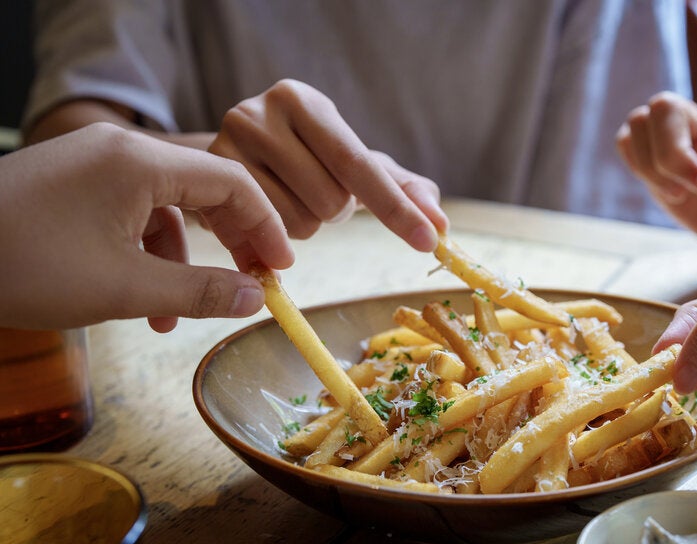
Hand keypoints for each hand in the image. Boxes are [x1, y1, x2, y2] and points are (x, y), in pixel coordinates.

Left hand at [0, 123, 294, 331]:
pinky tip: (143, 301)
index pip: (231, 182)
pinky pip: (130, 216)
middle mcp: (119, 153)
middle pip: (203, 190)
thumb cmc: (23, 266)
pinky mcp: (73, 186)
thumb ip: (201, 291)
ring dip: (183, 262)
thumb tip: (256, 300)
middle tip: (253, 286)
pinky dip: (146, 256)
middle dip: (231, 243)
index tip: (282, 268)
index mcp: (139, 162)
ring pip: (165, 210)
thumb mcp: (123, 288)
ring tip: (179, 314)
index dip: (266, 227)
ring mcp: (93, 167)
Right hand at [208, 79, 447, 250]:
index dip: (397, 208)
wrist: (229, 158)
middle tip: (315, 193)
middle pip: (330, 202)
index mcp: (304, 101)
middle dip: (335, 212)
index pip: (359, 164)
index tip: (429, 240)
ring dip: (306, 227)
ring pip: (298, 226)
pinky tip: (265, 216)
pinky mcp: (208, 185)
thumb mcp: (353, 165)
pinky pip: (264, 238)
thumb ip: (401, 188)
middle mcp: (261, 114)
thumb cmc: (306, 159)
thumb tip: (441, 223)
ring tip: (288, 200)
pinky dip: (276, 240)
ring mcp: (227, 147)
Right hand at [616, 92, 696, 264]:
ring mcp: (682, 134)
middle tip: (691, 193)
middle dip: (672, 155)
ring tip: (679, 196)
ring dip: (651, 164)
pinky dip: (637, 167)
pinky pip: (627, 142)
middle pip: (666, 107)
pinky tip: (667, 192)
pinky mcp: (657, 154)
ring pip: (641, 120)